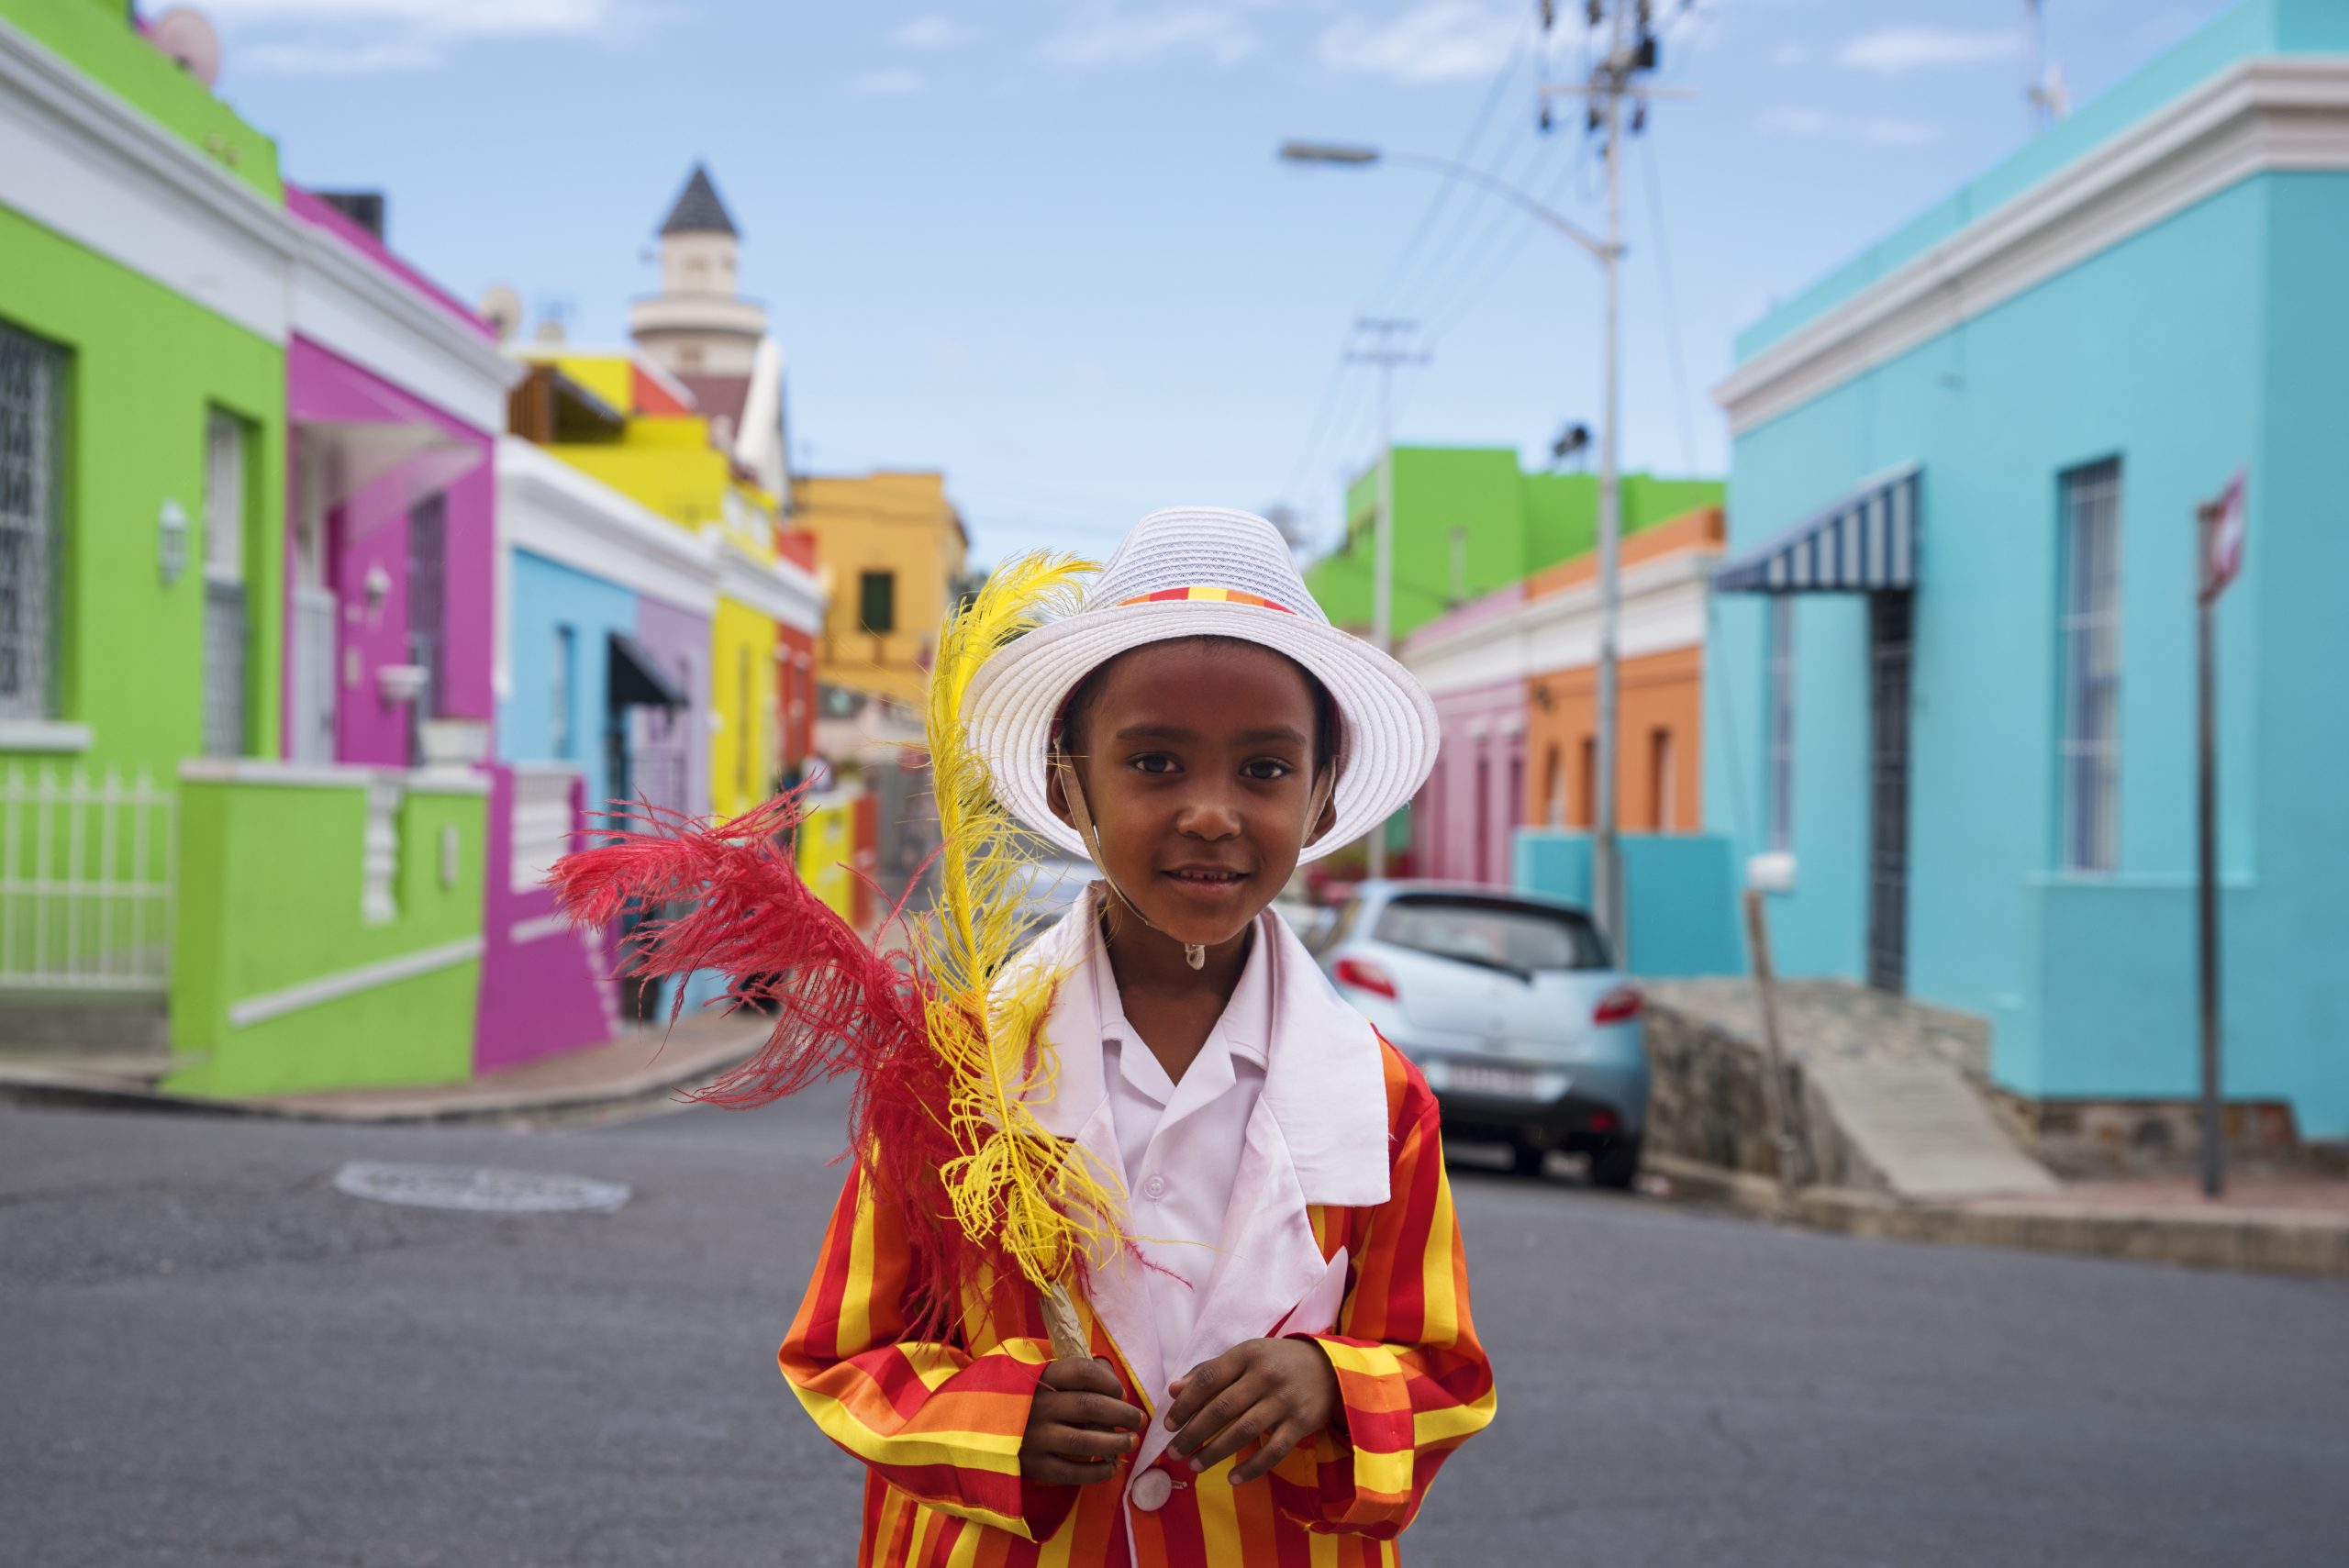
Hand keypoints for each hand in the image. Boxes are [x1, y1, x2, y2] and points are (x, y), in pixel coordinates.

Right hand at [1021, 1356, 1144, 1487]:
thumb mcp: (1038, 1381)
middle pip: (1089, 1406)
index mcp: (1039, 1379)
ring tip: (1132, 1441)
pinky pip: (1072, 1472)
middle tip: (1139, 1419)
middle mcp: (1037, 1406)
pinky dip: (1096, 1472)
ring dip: (1115, 1442)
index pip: (1082, 1372)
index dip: (1108, 1381)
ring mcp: (1034, 1438)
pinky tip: (1112, 1467)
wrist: (979, 1432)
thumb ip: (1071, 1380)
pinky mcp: (1033, 1466)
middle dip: (1122, 1413)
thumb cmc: (1022, 1403)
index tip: (1121, 1391)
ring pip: (1084, 1441)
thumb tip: (1115, 1388)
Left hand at [1162, 1337, 1339, 1483]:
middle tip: (1174, 1452)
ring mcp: (1285, 1400)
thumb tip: (1173, 1390)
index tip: (1168, 1424)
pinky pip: (1273, 1451)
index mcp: (1247, 1355)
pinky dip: (1251, 1467)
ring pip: (1244, 1431)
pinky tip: (1232, 1478)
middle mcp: (1265, 1376)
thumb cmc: (1277, 1362)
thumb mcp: (1245, 1356)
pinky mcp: (1301, 1423)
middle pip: (1222, 1408)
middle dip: (1193, 1433)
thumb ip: (1209, 1371)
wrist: (1329, 1367)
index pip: (1208, 1379)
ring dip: (1215, 1452)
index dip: (1185, 1403)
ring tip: (1195, 1465)